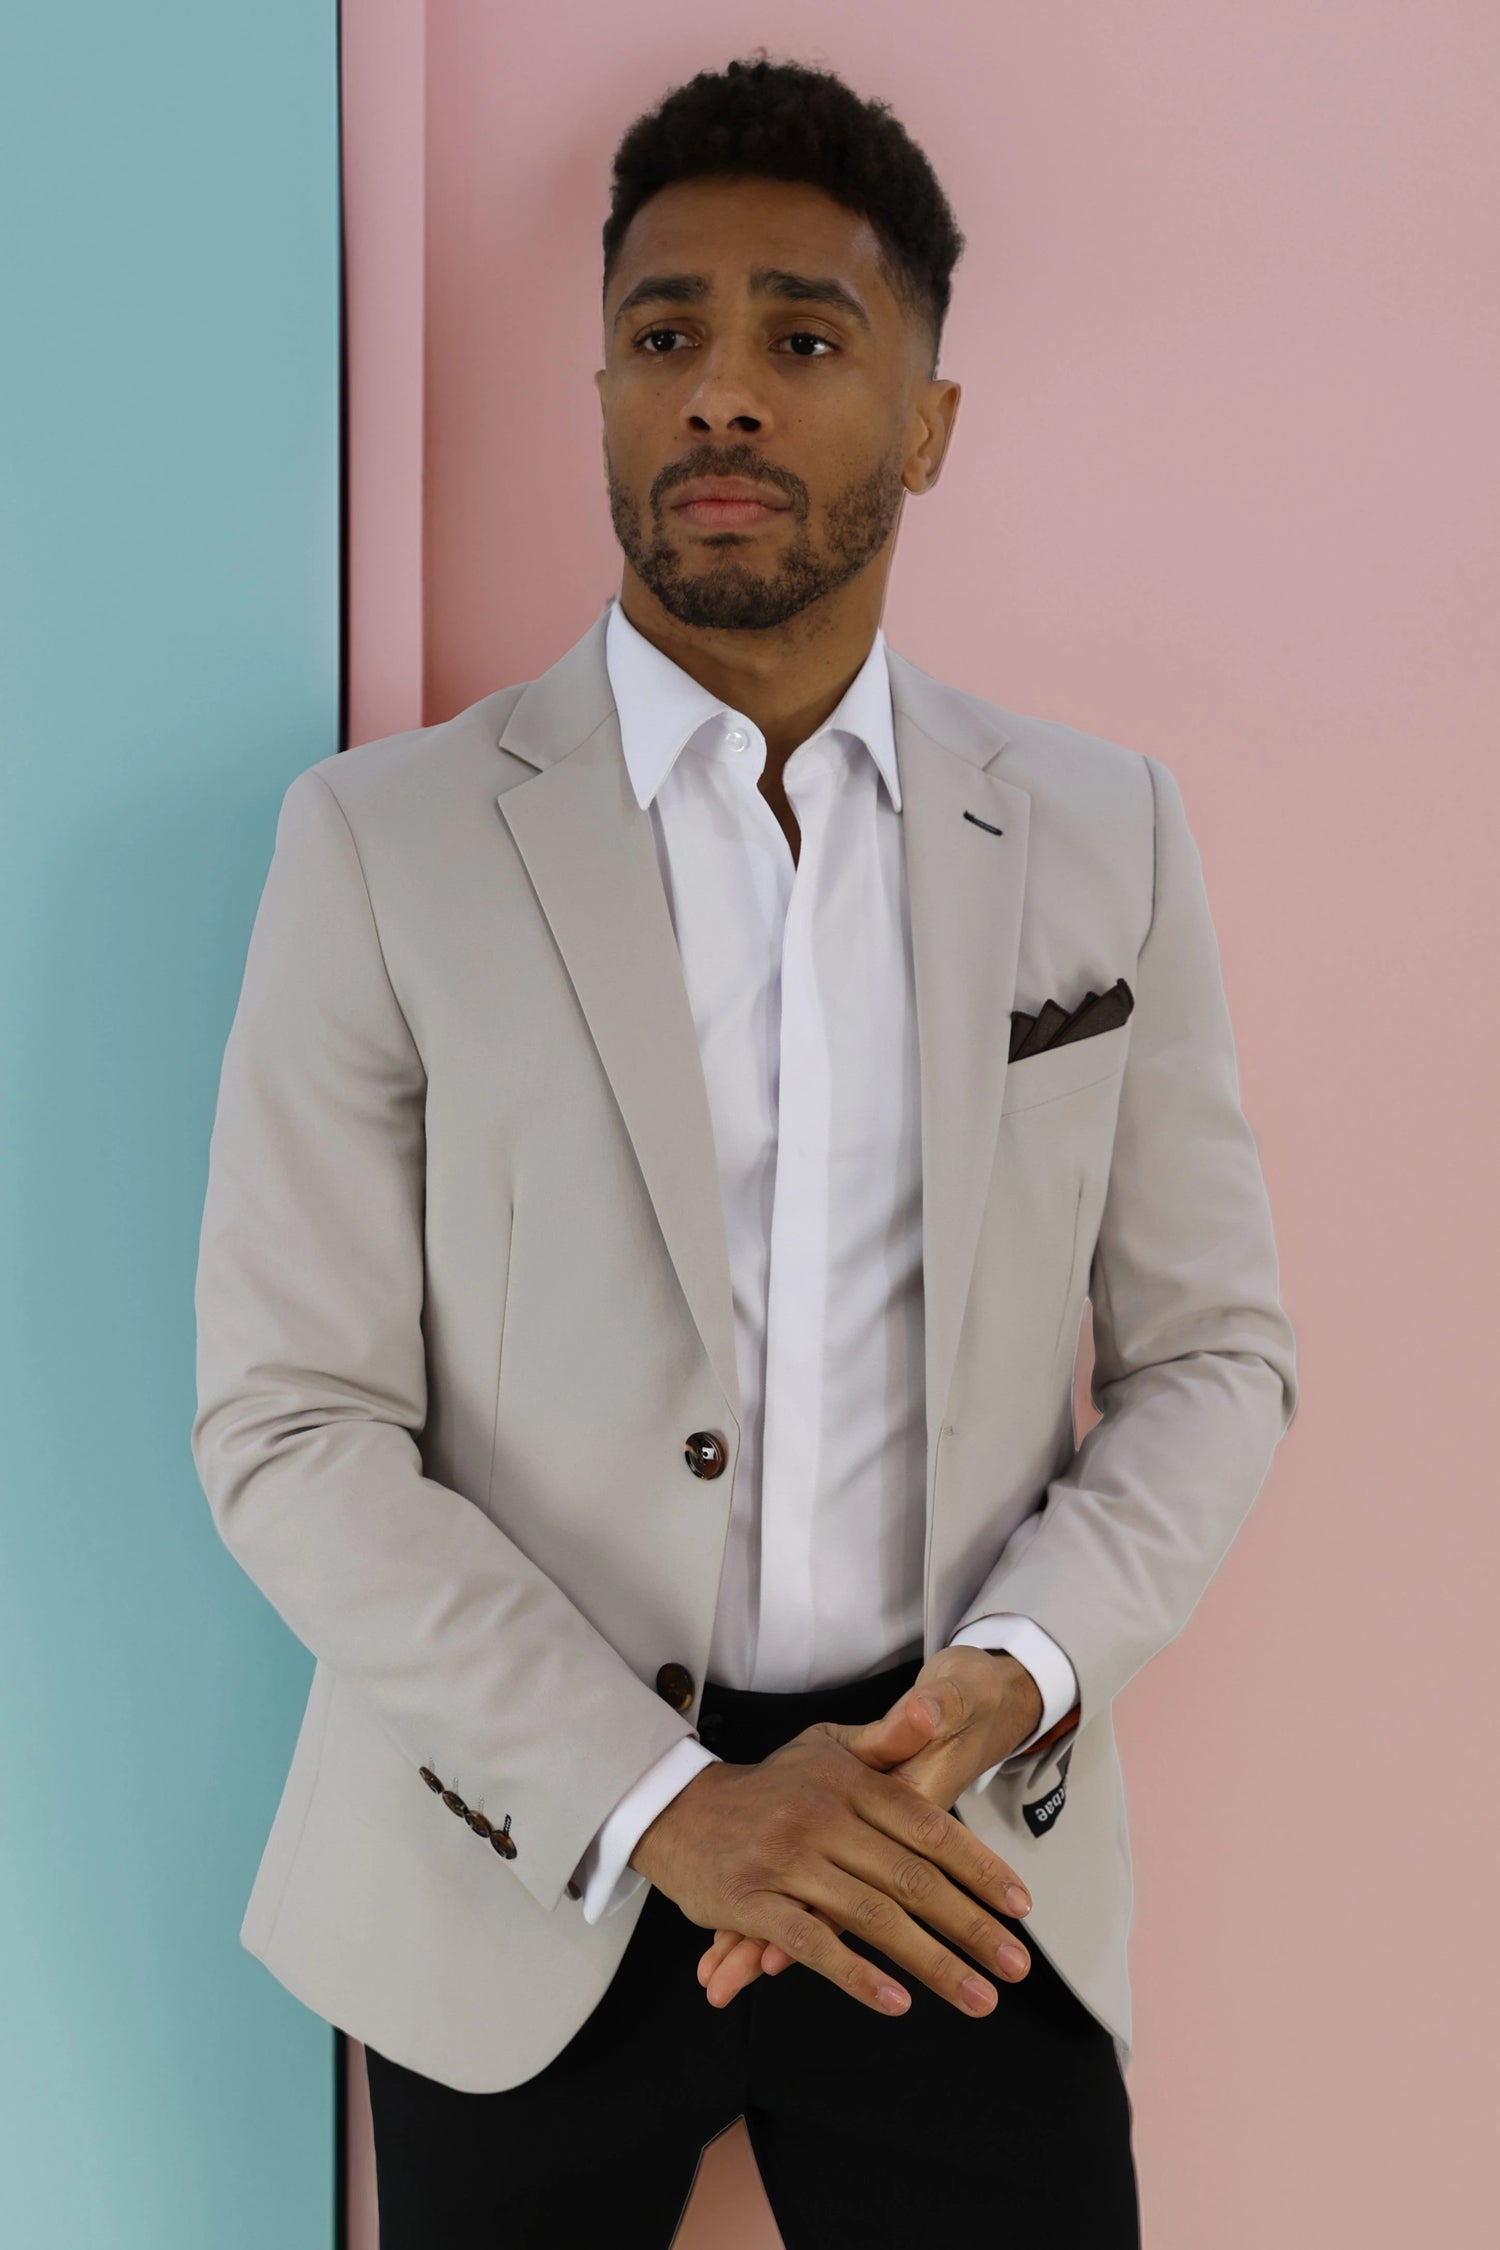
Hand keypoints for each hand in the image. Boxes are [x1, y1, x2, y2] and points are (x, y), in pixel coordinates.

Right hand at [629, 1708, 1039, 2019]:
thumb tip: (932, 1714)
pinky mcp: (751, 1902)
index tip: (1020, 1908)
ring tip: (977, 1998)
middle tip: (1015, 1968)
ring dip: (931, 1963)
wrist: (678, 1808)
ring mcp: (787, 1860)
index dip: (978, 1868)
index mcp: (849, 1782)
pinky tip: (896, 2001)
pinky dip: (856, 1974)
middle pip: (911, 1878)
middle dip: (970, 1927)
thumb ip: (886, 1738)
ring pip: (871, 1916)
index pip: (928, 1828)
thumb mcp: (827, 1747)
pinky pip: (812, 1943)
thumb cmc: (771, 1785)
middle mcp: (823, 1817)